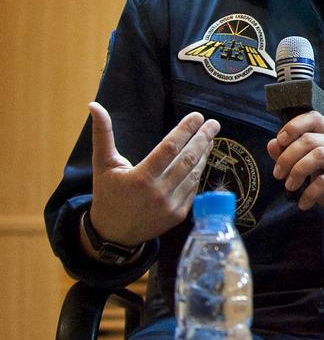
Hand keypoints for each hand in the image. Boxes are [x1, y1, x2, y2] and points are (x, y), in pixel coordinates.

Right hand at [86, 101, 220, 246]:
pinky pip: (194, 188)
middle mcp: (158, 192)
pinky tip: (202, 159)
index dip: (185, 130)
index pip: (170, 147)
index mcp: (140, 178)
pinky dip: (198, 172)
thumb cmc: (108, 194)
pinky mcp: (179, 215)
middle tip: (213, 123)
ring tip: (210, 137)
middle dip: (203, 138)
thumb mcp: (103, 164)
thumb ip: (103, 134)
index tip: (197, 116)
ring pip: (194, 173)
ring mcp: (171, 205)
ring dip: (204, 154)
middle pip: (187, 159)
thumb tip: (94, 106)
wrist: (112, 233)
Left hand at [268, 112, 323, 225]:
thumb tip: (272, 143)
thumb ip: (293, 154)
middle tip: (278, 174)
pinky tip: (303, 203)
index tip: (280, 142)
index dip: (293, 126)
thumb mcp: (314, 167)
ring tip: (290, 186)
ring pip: (319, 155)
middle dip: (287, 157)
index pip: (314, 118)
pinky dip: (309, 194)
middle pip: (310, 139)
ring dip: (297, 171)